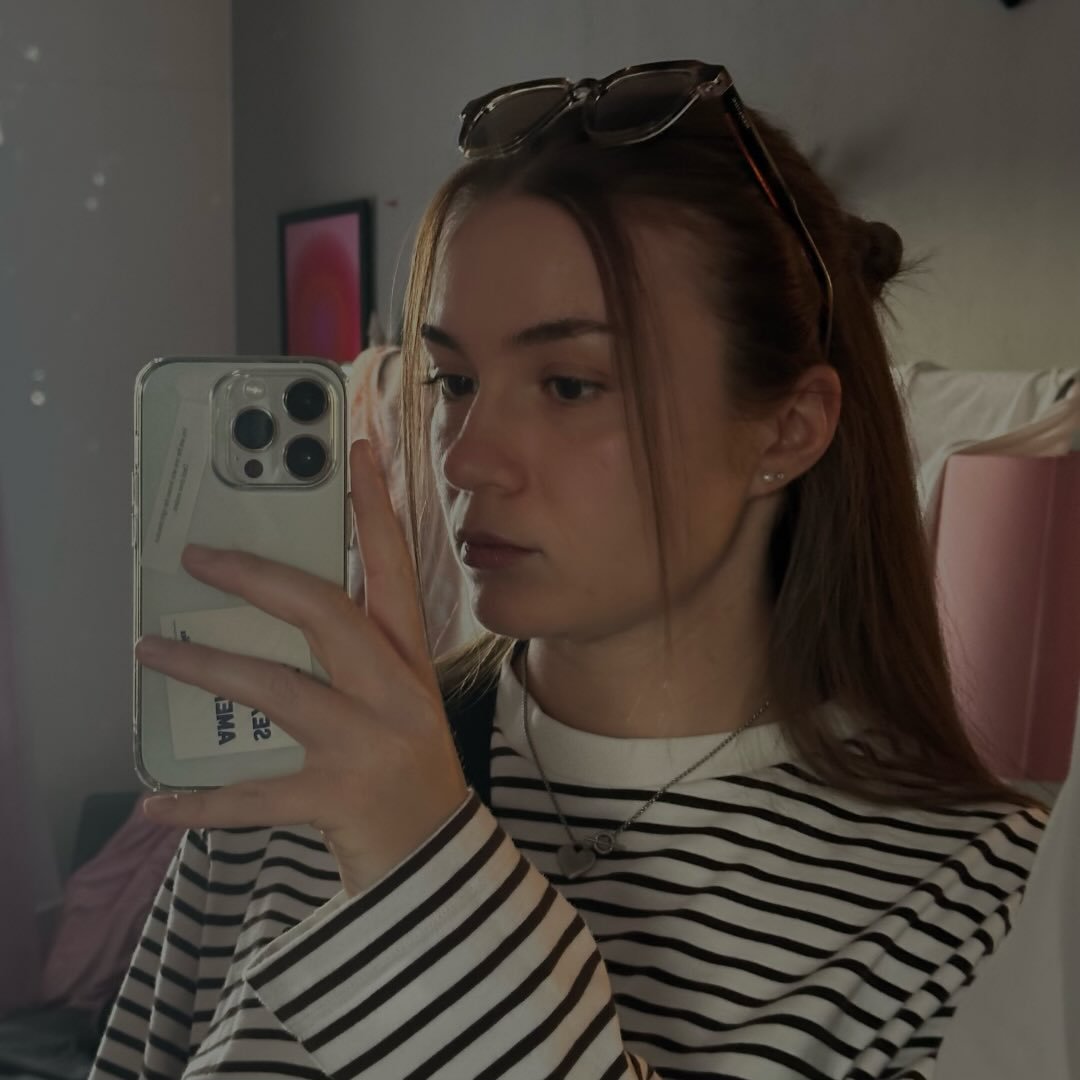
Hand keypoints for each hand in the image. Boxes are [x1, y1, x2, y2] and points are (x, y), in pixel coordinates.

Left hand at [135, 439, 468, 896]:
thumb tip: (274, 603)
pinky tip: (155, 802)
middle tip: (199, 555)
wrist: (435, 859)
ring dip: (206, 667)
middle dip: (260, 577)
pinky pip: (255, 795)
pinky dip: (201, 802)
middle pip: (328, 614)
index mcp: (407, 660)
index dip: (376, 507)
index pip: (394, 567)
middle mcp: (394, 691)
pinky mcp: (339, 798)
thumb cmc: (406, 765)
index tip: (356, 449)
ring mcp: (368, 744)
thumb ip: (353, 652)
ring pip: (278, 690)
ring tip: (150, 648)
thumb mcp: (395, 697)